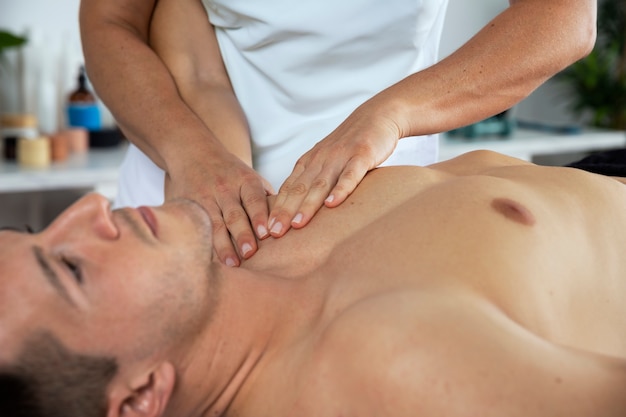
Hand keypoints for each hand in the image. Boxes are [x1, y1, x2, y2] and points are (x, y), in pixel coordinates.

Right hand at [165, 152, 273, 266]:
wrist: (193, 153)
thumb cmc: (230, 172)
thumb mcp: (250, 177)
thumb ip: (265, 198)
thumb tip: (287, 221)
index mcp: (245, 181)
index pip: (254, 199)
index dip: (260, 216)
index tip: (267, 233)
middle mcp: (225, 189)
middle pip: (235, 214)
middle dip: (243, 234)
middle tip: (251, 253)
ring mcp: (206, 198)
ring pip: (215, 224)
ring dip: (224, 245)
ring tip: (232, 263)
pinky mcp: (190, 207)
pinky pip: (199, 227)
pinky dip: (205, 242)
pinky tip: (210, 259)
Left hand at [267, 108, 400, 236]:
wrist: (377, 115)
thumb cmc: (351, 144)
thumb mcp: (327, 160)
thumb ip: (314, 180)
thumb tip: (299, 209)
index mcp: (310, 162)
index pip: (289, 188)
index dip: (276, 209)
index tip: (265, 230)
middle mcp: (320, 159)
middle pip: (299, 189)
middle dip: (285, 212)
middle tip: (273, 233)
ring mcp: (340, 157)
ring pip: (320, 184)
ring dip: (308, 205)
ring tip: (297, 224)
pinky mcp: (361, 155)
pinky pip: (349, 175)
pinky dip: (340, 189)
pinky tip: (332, 204)